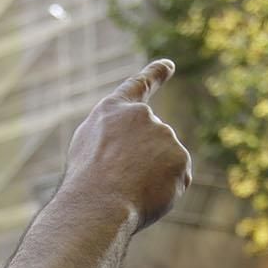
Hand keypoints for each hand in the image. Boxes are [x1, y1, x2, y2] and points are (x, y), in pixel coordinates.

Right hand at [64, 59, 191, 230]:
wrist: (99, 202)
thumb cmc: (86, 181)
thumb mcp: (88, 148)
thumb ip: (115, 137)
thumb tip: (139, 148)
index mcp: (114, 110)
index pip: (139, 85)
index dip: (156, 74)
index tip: (169, 65)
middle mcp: (142, 115)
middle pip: (151, 143)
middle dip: (142, 163)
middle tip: (118, 182)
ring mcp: (164, 135)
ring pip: (165, 163)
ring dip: (152, 178)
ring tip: (127, 190)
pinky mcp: (180, 157)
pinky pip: (177, 179)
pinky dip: (166, 191)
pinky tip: (145, 196)